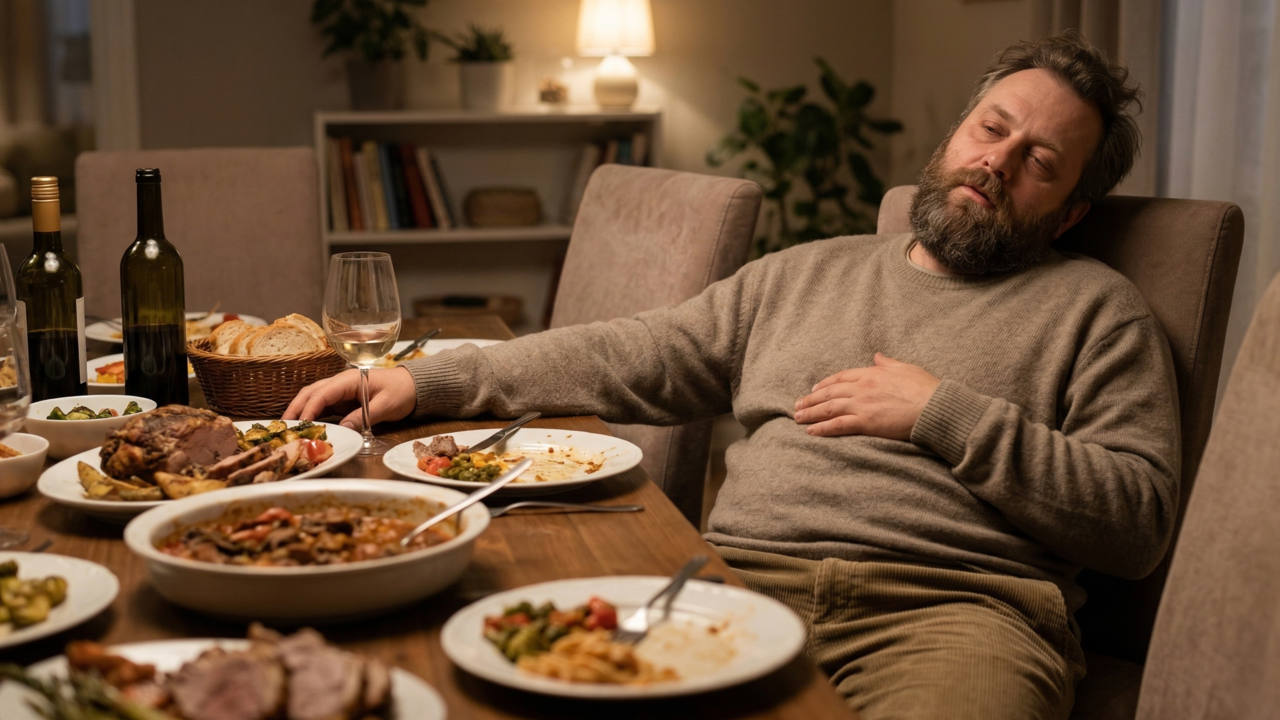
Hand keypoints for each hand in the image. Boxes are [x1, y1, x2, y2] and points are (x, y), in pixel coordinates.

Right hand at [283, 366, 416, 428]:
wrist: (414, 386)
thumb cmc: (402, 391)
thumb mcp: (387, 405)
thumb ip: (366, 416)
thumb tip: (344, 429)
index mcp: (350, 379)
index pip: (323, 393)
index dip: (309, 408)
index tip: (300, 424)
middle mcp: (340, 383)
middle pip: (311, 393)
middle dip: (295, 409)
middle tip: (282, 427)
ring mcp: (340, 392)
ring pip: (313, 399)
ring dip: (300, 412)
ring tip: (288, 429)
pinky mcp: (343, 401)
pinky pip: (323, 407)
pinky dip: (312, 416)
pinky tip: (304, 427)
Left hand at [794, 353, 940, 439]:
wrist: (936, 408)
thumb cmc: (927, 389)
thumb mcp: (906, 368)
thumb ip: (888, 363)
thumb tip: (877, 355)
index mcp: (872, 373)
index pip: (841, 377)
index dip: (826, 383)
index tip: (815, 389)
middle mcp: (863, 387)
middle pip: (830, 392)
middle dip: (811, 399)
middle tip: (797, 405)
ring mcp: (862, 405)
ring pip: (829, 408)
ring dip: (810, 413)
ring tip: (797, 417)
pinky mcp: (866, 422)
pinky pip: (838, 425)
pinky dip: (822, 428)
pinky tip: (811, 431)